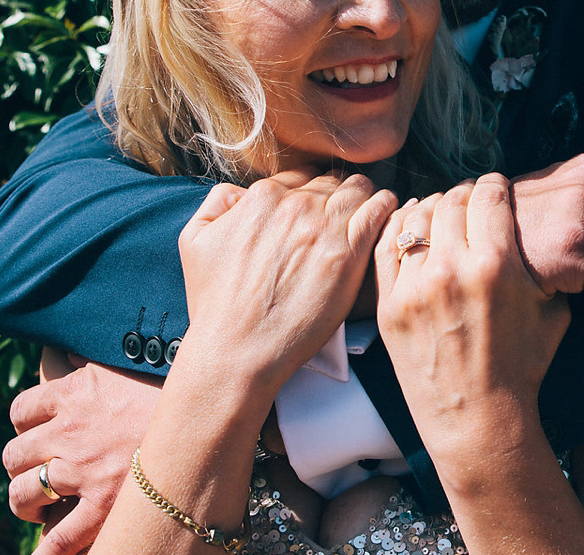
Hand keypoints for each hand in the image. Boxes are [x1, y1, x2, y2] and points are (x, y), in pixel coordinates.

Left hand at [3, 348, 161, 554]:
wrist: (208, 412)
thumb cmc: (174, 384)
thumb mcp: (126, 363)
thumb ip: (93, 362)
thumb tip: (71, 354)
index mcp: (73, 394)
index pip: (21, 410)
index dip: (25, 425)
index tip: (35, 433)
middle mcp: (68, 432)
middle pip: (14, 455)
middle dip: (20, 467)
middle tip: (34, 474)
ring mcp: (82, 471)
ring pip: (24, 494)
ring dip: (24, 504)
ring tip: (35, 510)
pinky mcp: (103, 506)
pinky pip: (58, 539)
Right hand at [178, 169, 396, 388]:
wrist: (239, 347)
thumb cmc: (216, 304)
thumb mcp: (194, 240)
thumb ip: (215, 204)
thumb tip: (239, 194)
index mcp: (261, 198)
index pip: (299, 177)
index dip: (310, 190)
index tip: (318, 204)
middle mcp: (295, 205)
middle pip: (331, 182)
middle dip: (339, 192)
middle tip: (346, 210)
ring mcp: (325, 227)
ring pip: (358, 189)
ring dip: (365, 195)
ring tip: (372, 207)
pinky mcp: (350, 253)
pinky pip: (379, 211)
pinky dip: (385, 206)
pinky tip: (389, 210)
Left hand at [375, 174, 568, 457]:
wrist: (478, 420)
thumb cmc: (521, 369)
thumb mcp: (551, 313)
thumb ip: (538, 264)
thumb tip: (526, 227)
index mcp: (498, 265)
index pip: (490, 196)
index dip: (496, 186)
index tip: (496, 188)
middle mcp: (453, 269)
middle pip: (452, 201)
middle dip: (464, 196)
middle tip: (468, 201)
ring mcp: (414, 288)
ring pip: (416, 218)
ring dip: (431, 208)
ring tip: (440, 213)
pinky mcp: (389, 306)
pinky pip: (385, 248)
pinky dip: (397, 229)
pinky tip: (409, 228)